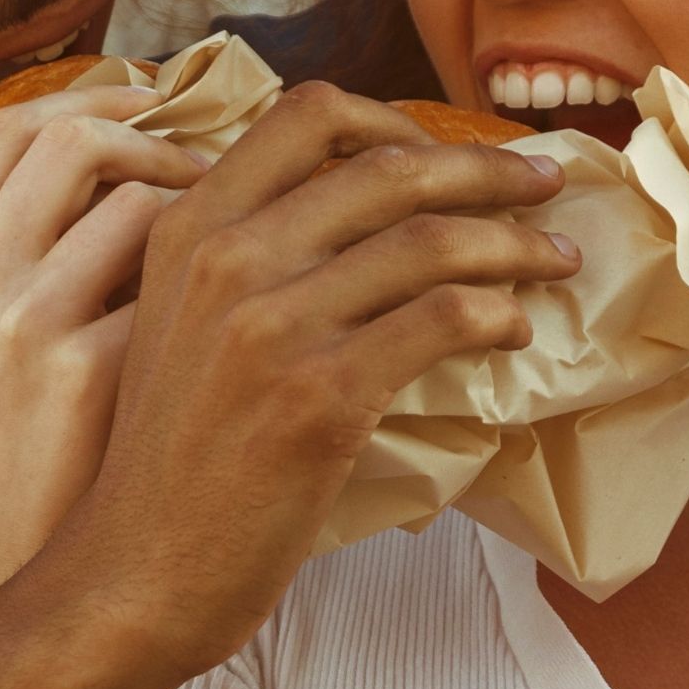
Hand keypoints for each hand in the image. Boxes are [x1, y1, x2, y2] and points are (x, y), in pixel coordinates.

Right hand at [0, 85, 209, 624]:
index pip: (10, 129)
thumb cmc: (44, 477)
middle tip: (226, 179)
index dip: (94, 101)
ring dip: (214, 207)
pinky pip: (186, 279)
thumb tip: (140, 192)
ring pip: (139, 197)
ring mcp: (18, 321)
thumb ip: (39, 270)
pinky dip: (236, 279)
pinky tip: (265, 307)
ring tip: (254, 244)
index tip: (160, 109)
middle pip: (71, 134)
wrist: (42, 594)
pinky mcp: (81, 371)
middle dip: (163, 139)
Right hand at [54, 81, 580, 679]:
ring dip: (513, 242)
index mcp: (186, 228)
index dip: (395, 120)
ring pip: (428, 239)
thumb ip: (238, 262)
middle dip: (484, 169)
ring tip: (555, 258)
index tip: (443, 151)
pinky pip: (441, 318)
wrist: (133, 573)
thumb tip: (353, 224)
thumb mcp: (172, 328)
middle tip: (541, 184)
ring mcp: (270, 324)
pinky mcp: (319, 395)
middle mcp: (225, 258)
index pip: (307, 116)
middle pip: (386, 168)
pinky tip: (512, 331)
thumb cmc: (165, 464)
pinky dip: (496, 313)